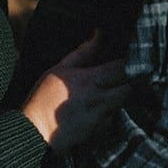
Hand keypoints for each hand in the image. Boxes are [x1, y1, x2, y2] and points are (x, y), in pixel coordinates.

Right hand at [21, 30, 127, 155]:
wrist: (36, 134)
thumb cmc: (44, 99)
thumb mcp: (59, 69)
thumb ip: (83, 52)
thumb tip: (99, 33)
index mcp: (91, 80)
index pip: (124, 68)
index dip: (131, 62)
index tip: (129, 58)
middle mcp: (102, 99)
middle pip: (130, 87)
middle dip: (129, 80)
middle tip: (120, 75)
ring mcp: (104, 118)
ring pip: (124, 103)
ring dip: (120, 96)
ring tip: (106, 92)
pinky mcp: (102, 132)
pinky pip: (114, 118)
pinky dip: (110, 113)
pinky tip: (96, 110)